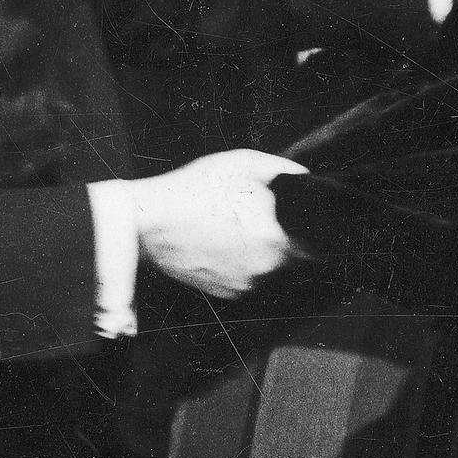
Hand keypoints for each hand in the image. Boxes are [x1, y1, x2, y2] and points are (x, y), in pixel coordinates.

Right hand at [129, 149, 306, 299]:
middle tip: (252, 222)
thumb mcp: (243, 163)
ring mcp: (244, 284)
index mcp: (275, 240)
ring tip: (233, 233)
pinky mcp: (225, 294)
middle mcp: (264, 269)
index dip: (304, 234)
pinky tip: (222, 247)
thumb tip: (306, 176)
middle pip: (290, 258)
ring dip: (260, 255)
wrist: (146, 221)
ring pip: (268, 270)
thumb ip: (285, 169)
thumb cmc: (191, 190)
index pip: (312, 247)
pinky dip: (240, 267)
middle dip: (279, 241)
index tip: (291, 225)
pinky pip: (246, 280)